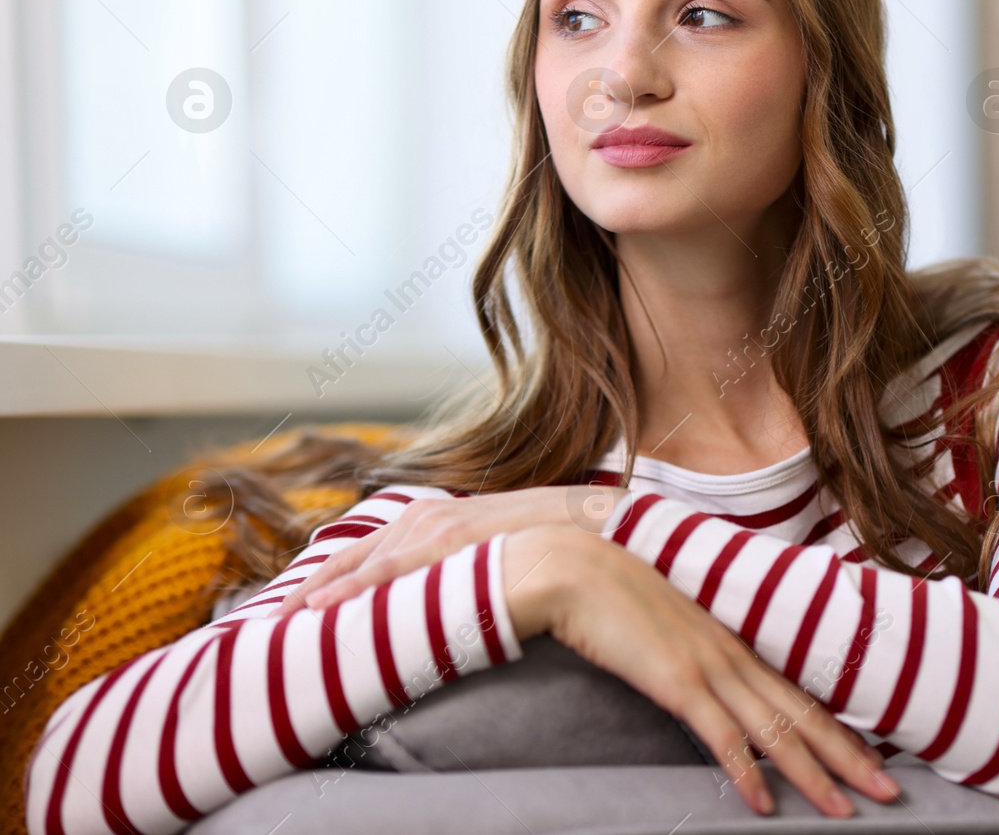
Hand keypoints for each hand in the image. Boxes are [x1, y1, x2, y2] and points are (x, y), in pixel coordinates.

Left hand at [271, 484, 622, 616]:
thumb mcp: (494, 552)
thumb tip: (444, 600)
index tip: (298, 605)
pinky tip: (334, 608)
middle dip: (314, 586)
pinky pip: (396, 566)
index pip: (371, 551)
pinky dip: (361, 586)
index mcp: (434, 520)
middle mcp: (428, 516)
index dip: (332, 578)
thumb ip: (463, 567)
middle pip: (357, 554)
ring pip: (369, 560)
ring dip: (327, 588)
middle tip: (271, 619)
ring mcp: (439, 525)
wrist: (590, 523)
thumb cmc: (546, 543)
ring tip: (288, 619)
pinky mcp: (451, 540)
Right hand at [504, 526, 900, 818]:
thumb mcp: (670, 630)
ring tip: (844, 810)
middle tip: (890, 792)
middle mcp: (733, 657)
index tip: (871, 761)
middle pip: (803, 716)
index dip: (839, 731)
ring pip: (775, 731)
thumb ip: (695, 655)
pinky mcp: (677, 682)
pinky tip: (763, 804)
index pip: (799, 696)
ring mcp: (708, 669)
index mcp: (734, 645)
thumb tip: (708, 686)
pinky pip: (720, 737)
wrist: (579, 570)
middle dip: (850, 758)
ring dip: (813, 775)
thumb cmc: (617, 599)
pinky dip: (746, 772)